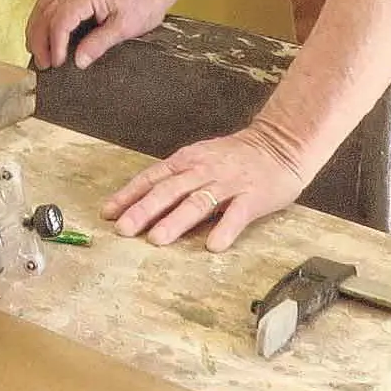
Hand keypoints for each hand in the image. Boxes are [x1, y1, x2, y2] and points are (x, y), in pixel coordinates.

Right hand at [25, 0, 171, 69]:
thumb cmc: (146, 1)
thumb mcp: (125, 28)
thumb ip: (98, 44)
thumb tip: (78, 61)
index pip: (60, 22)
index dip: (55, 46)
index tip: (56, 65)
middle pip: (45, 12)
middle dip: (39, 40)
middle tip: (42, 63)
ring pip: (43, 4)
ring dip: (37, 28)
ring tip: (38, 51)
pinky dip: (45, 18)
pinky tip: (46, 32)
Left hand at [103, 122, 312, 249]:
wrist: (282, 144)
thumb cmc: (236, 157)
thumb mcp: (200, 159)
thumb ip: (176, 178)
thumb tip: (143, 200)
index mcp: (188, 161)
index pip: (152, 178)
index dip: (129, 195)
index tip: (108, 212)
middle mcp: (204, 170)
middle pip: (169, 190)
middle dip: (144, 210)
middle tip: (123, 229)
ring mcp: (229, 184)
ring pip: (198, 202)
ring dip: (176, 221)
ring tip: (157, 239)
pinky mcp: (254, 197)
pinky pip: (238, 215)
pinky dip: (225, 229)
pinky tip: (213, 246)